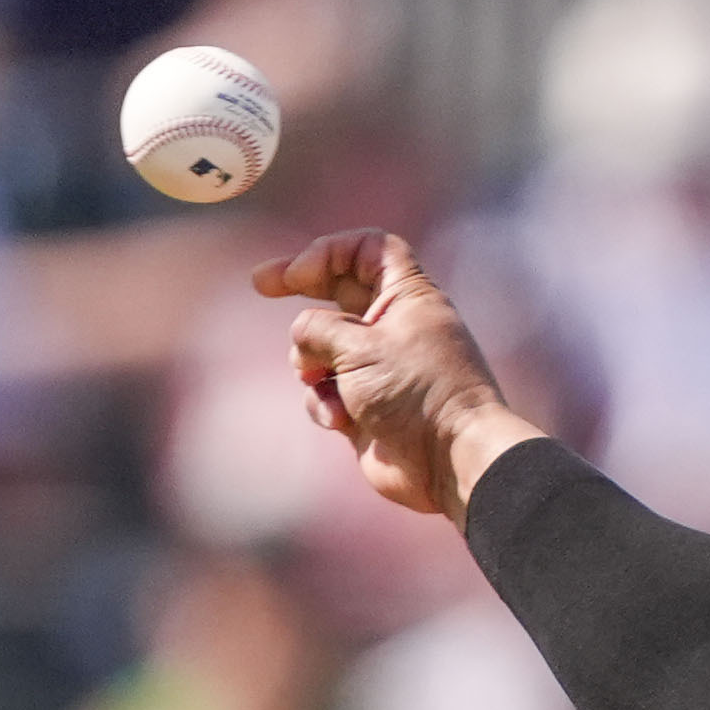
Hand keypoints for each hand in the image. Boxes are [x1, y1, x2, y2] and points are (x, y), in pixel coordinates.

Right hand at [249, 229, 549, 518]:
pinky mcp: (364, 406)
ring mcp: (377, 367)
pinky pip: (325, 393)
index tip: (299, 275)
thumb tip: (302, 338)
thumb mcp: (360, 345)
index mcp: (406, 297)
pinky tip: (341, 420)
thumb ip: (317, 328)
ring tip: (321, 379)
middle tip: (259, 283)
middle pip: (337, 290)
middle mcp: (393, 326)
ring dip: (310, 363)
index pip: (368, 249)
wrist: (450, 460)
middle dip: (298, 285)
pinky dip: (325, 404)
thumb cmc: (416, 392)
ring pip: (320, 347)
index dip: (329, 251)